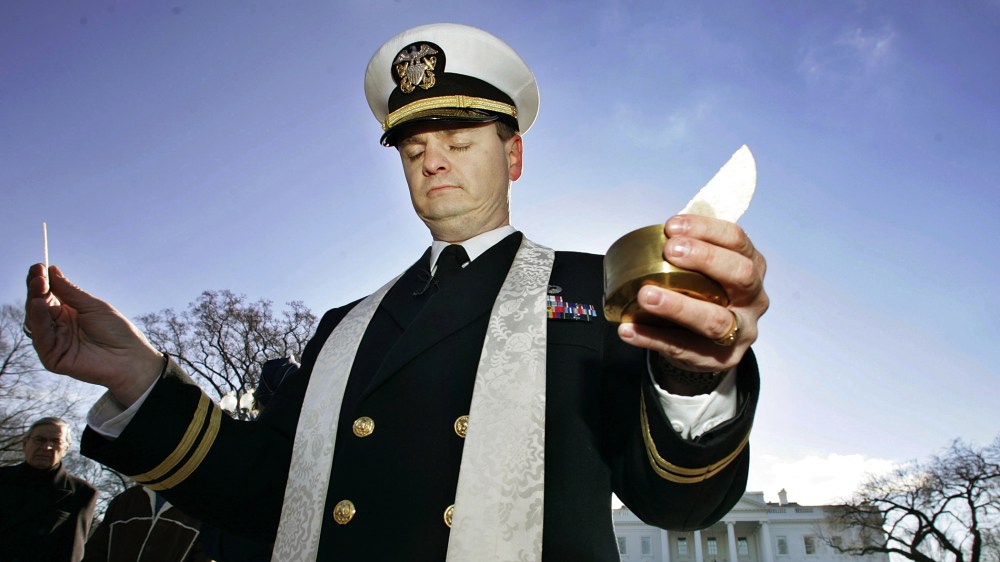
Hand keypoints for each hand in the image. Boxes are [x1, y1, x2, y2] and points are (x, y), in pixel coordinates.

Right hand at [24, 264, 162, 405]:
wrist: (131, 358)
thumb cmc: (117, 331)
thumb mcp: (93, 306)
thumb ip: (70, 291)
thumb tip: (51, 270)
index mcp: (66, 312)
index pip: (47, 294)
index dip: (41, 281)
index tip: (39, 266)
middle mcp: (57, 326)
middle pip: (37, 305)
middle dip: (36, 289)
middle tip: (38, 275)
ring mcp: (54, 342)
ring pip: (35, 321)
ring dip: (34, 302)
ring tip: (38, 286)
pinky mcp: (53, 357)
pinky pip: (41, 338)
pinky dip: (39, 321)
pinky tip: (39, 305)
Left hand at [617, 215, 768, 372]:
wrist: (710, 346)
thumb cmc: (706, 295)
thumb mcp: (707, 270)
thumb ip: (692, 248)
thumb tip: (663, 229)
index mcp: (752, 267)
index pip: (737, 240)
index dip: (707, 229)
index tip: (672, 226)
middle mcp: (753, 298)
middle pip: (741, 275)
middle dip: (706, 258)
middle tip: (670, 251)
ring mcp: (741, 332)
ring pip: (716, 320)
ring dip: (678, 306)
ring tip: (645, 296)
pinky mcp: (720, 359)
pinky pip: (684, 348)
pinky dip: (652, 338)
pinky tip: (629, 329)